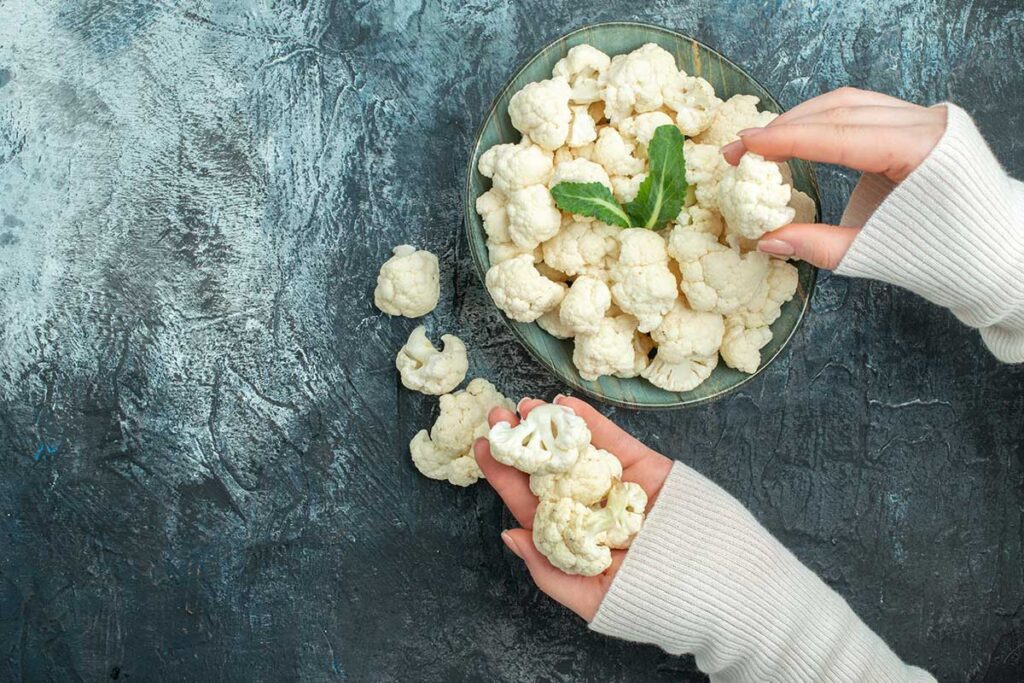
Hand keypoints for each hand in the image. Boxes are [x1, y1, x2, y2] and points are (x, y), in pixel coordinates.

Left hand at [473, 395, 672, 620]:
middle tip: (498, 414)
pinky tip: (564, 404)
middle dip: (523, 442)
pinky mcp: (646, 468)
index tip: (483, 449)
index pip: (530, 504)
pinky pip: (614, 440)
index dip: (506, 477)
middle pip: (548, 471)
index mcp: (573, 538)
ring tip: (525, 405)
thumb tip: (509, 536)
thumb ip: (549, 570)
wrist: (720, 588)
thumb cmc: (654, 604)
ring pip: (577, 450)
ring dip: (550, 425)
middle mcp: (590, 508)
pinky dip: (591, 421)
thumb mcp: (593, 599)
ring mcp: (616, 485)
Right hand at [720, 87, 947, 269]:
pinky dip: (825, 121)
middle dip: (785, 128)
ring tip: (762, 143)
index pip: (839, 135)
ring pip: (850, 103)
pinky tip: (798, 135)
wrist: (998, 255)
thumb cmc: (944, 256)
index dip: (786, 140)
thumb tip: (765, 240)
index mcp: (922, 150)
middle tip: (741, 149)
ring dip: (801, 120)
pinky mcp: (920, 125)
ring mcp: (926, 118)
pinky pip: (864, 111)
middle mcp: (926, 123)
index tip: (744, 146)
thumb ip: (817, 244)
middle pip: (840, 110)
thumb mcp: (873, 253)